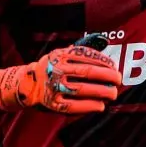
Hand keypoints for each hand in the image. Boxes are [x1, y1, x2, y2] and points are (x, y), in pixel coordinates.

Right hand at [0, 35, 120, 113]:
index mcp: (60, 56)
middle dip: (107, 77)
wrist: (27, 84)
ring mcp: (54, 88)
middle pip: (87, 73)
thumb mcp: (62, 54)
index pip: (86, 56)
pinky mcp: (54, 104)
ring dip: (102, 92)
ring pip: (83, 90)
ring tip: (113, 93)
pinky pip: (75, 106)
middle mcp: (56, 70)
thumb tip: (104, 40)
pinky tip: (101, 106)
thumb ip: (81, 49)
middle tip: (118, 80)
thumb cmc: (52, 68)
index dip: (104, 62)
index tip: (114, 66)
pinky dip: (90, 106)